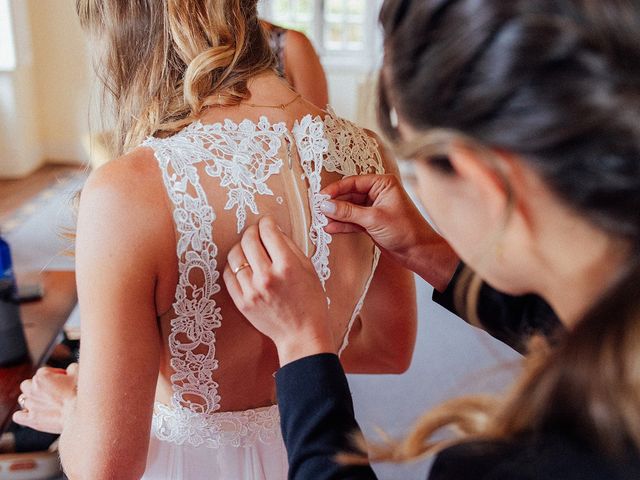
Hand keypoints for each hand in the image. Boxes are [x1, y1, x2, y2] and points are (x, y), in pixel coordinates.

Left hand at [13, 363, 77, 433]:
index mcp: (42, 376)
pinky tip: (33, 415)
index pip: (44, 371)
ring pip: (22, 399)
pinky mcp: (31, 420)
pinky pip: (18, 416)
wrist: (83, 414)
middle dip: (38, 387)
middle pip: (28, 384)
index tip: (65, 381)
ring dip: (32, 400)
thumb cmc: (82, 392)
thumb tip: (68, 370)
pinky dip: (23, 415)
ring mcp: (31, 405)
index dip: (56, 375)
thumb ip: (70, 367)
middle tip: (53, 392)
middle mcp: (32, 389)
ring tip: (45, 404)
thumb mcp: (79, 371)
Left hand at [223, 216, 334, 365]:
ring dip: (241, 247)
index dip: (267, 222)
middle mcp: (267, 276)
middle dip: (252, 231)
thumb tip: (274, 231)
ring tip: (248, 248)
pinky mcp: (242, 302)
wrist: (301, 334)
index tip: (267, 222)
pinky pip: (229, 275)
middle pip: (249, 240)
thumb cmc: (310, 302)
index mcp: (287, 266)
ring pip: (235, 255)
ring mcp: (252, 290)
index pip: (268, 232)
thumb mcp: (308, 269)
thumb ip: (291, 247)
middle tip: (256, 232)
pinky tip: (243, 265)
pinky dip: (234, 266)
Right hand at [320, 174, 458, 290]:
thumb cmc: (405, 230)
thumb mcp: (373, 219)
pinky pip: (353, 221)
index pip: (354, 182)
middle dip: (335, 204)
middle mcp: (378, 194)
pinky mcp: (372, 223)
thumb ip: (348, 212)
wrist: (419, 252)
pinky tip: (331, 228)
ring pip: (350, 209)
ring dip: (337, 215)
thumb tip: (326, 206)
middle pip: (350, 195)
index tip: (321, 197)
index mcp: (383, 184)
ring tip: (321, 220)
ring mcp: (374, 209)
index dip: (336, 189)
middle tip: (318, 210)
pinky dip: (343, 225)